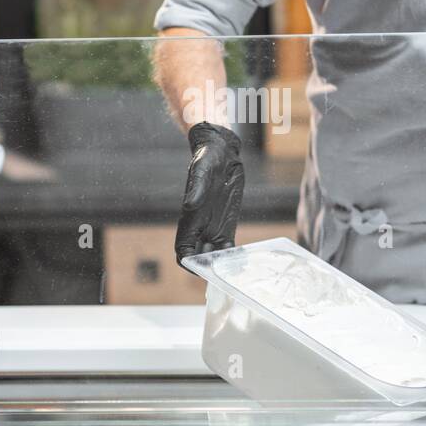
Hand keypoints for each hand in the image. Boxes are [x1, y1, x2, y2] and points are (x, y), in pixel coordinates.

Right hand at [175, 122, 244, 264]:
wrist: (221, 151)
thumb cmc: (206, 159)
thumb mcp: (202, 172)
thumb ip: (196, 189)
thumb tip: (189, 206)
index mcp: (189, 218)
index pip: (183, 249)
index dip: (188, 262)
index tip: (200, 269)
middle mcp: (200, 225)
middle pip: (199, 256)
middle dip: (208, 267)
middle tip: (223, 273)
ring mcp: (213, 225)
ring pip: (214, 253)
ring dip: (221, 263)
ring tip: (234, 271)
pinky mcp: (227, 221)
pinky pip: (228, 245)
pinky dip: (232, 255)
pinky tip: (241, 261)